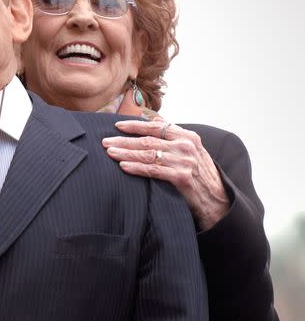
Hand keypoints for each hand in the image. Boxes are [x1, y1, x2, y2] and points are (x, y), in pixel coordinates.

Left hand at [103, 118, 229, 229]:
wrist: (217, 199)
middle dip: (124, 140)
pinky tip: (123, 166)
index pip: (156, 126)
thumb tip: (155, 121)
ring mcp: (184, 161)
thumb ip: (174, 137)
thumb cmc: (200, 175)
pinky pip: (152, 170)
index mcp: (187, 136)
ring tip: (110, 152)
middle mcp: (186, 145)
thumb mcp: (192, 151)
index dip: (135, 126)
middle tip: (105, 141)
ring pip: (147, 154)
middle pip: (148, 140)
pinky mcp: (181, 177)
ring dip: (125, 153)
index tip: (117, 126)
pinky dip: (136, 168)